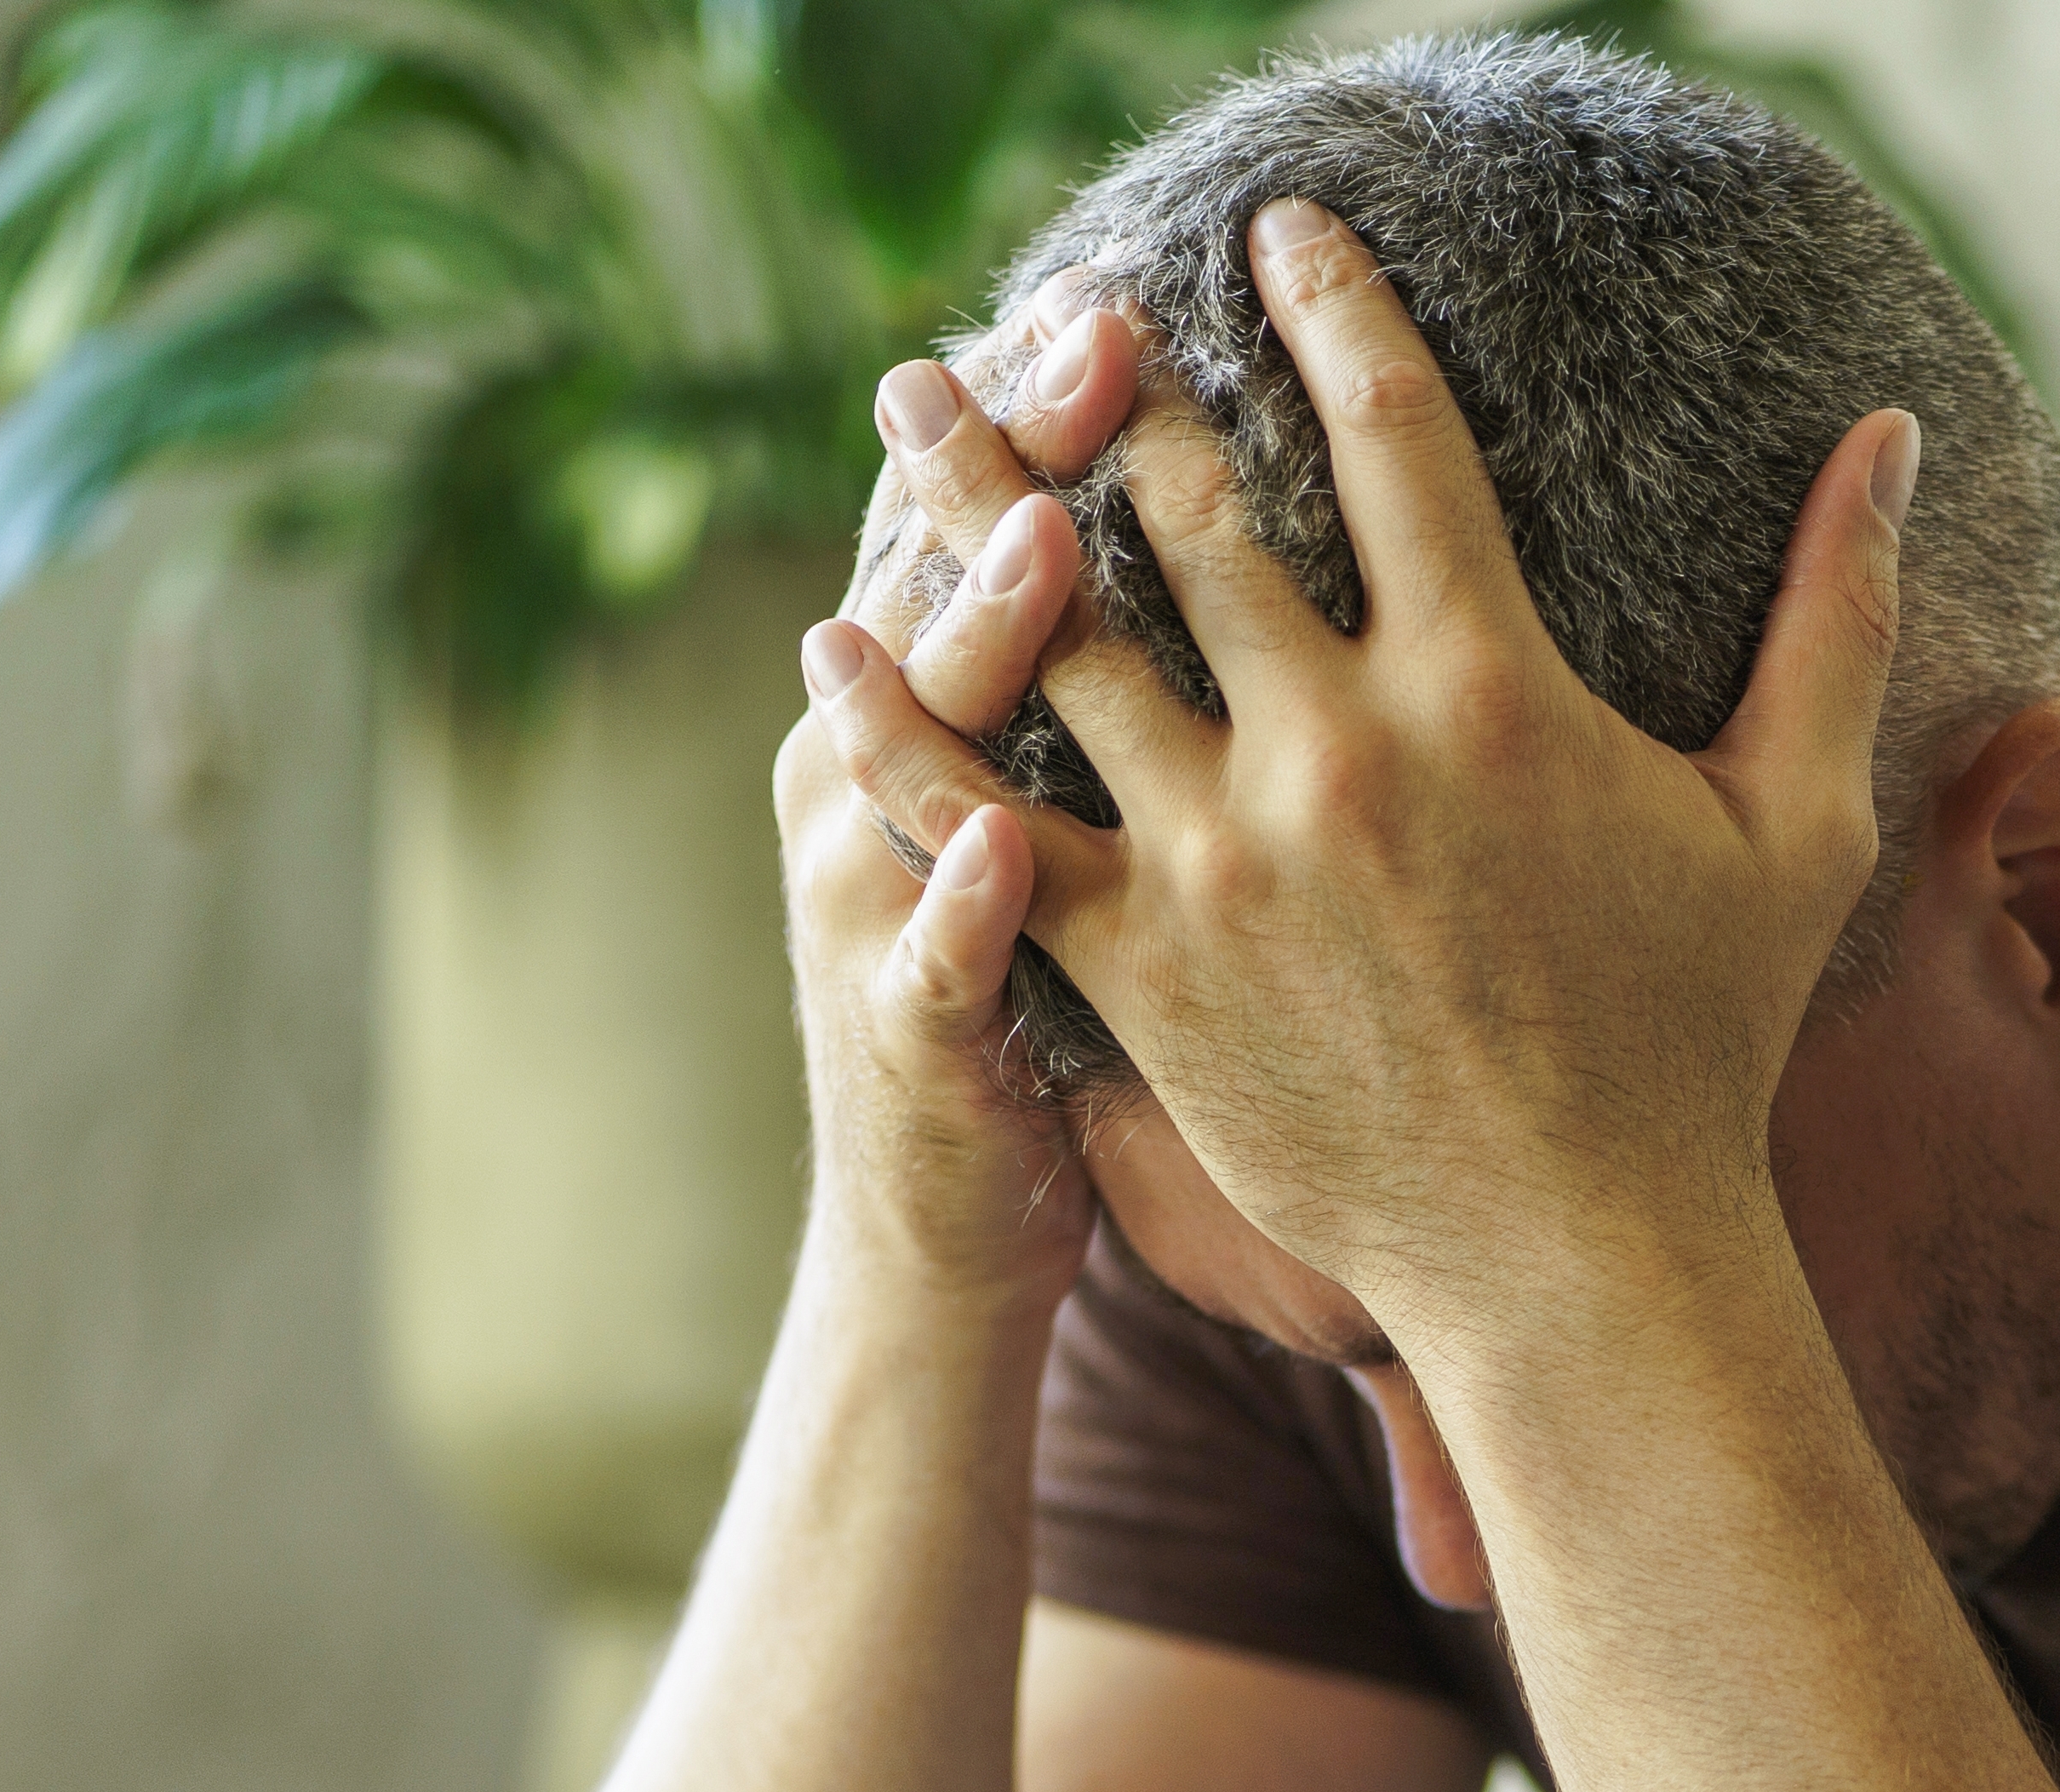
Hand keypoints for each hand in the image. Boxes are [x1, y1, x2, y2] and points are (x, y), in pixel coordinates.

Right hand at [769, 296, 1137, 1312]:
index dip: (1029, 405)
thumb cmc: (1038, 998)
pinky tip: (1002, 839)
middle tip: (1098, 339)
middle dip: (1010, 453)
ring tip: (1045, 542)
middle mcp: (872, 777)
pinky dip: (960, 898)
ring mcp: (875, 901)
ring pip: (918, 747)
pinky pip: (934, 955)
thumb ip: (1106, 675)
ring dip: (974, 640)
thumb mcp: (1066, 813)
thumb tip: (1187, 515)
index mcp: (920, 711)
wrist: (942, 1227)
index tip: (1116, 295)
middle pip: (938, 582)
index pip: (969, 518)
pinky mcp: (907, 1034)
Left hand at [988, 200, 1919, 1339]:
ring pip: (1060, 632)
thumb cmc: (1698, 1043)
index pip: (1397, 429)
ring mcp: (1228, 855)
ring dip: (969, 506)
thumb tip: (1894, 433)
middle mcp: (1344, 746)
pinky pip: (985, 824)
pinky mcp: (1144, 963)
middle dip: (1099, 382)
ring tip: (907, 411)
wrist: (1583, 1260)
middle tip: (1036, 310)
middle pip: (1189, 506)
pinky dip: (897, 727)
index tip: (1277, 233)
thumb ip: (1836, 612)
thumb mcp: (1798, 820)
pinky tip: (835, 641)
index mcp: (1491, 686)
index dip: (1330, 306)